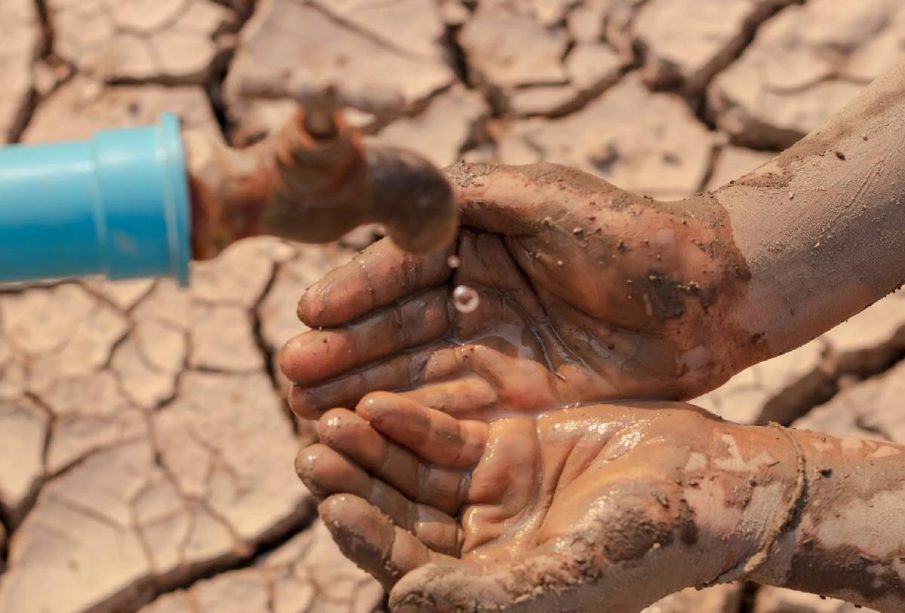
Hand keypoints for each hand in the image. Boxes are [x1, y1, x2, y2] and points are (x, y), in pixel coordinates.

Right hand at [280, 162, 766, 419]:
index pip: (402, 269)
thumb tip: (398, 199)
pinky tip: (369, 432)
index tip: (309, 313)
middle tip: (291, 374)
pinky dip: (411, 423)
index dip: (356, 292)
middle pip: (397, 328)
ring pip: (416, 374)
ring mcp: (492, 351)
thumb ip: (470, 196)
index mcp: (472, 242)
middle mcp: (473, 297)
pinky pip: (456, 412)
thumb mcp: (542, 197)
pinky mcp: (517, 397)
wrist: (707, 295)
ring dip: (363, 391)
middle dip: (345, 350)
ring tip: (308, 408)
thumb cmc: (628, 232)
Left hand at [297, 392, 799, 611]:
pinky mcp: (504, 445)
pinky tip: (380, 402)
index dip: (367, 537)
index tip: (331, 503)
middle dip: (356, 484)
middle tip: (312, 452)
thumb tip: (402, 602)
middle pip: (398, 514)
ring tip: (333, 419)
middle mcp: (477, 542)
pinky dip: (412, 419)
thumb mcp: (572, 574)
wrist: (704, 483)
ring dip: (372, 447)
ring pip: (412, 471)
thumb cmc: (648, 542)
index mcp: (487, 588)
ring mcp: (488, 491)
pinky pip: (445, 433)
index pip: (408, 566)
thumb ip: (491, 596)